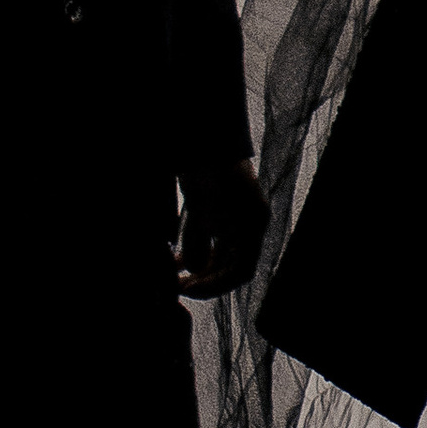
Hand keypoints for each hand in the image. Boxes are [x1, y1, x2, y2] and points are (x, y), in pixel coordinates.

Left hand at [176, 159, 269, 298]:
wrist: (203, 137)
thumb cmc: (208, 167)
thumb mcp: (202, 205)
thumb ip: (197, 239)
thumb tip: (193, 267)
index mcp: (252, 225)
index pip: (241, 271)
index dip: (217, 286)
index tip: (192, 290)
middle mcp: (245, 225)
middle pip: (229, 266)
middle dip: (204, 279)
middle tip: (179, 287)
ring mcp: (230, 218)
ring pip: (216, 255)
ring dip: (196, 268)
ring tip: (174, 276)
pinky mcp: (214, 211)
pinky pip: (206, 240)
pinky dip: (192, 250)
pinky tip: (174, 257)